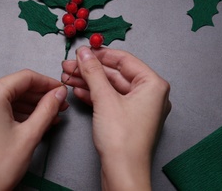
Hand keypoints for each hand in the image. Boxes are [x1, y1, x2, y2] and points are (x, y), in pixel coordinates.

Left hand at [0, 69, 68, 190]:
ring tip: (51, 114)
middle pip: (17, 86)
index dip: (48, 83)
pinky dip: (18, 111)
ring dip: (32, 104)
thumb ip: (48, 108)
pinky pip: (1, 106)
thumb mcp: (30, 134)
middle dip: (41, 95)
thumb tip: (59, 93)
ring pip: (10, 96)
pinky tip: (35, 120)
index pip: (26, 77)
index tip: (61, 90)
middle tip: (60, 103)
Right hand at [62, 46, 170, 190]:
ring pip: (110, 88)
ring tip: (68, 77)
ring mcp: (139, 107)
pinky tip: (77, 90)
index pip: (124, 60)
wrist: (122, 172)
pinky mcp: (128, 119)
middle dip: (90, 70)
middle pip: (115, 74)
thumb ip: (93, 72)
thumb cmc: (123, 139)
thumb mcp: (104, 98)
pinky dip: (94, 95)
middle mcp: (149, 94)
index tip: (83, 51)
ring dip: (88, 82)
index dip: (100, 54)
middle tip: (70, 65)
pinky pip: (110, 100)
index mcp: (153, 84)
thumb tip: (84, 53)